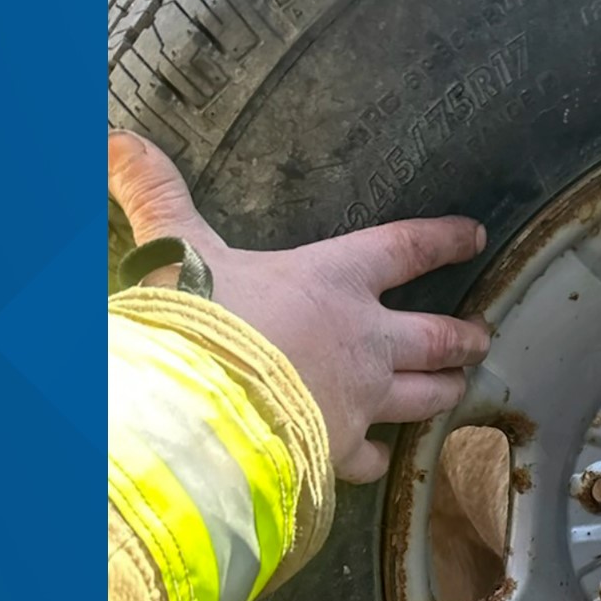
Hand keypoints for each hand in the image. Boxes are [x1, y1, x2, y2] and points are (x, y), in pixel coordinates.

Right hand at [109, 131, 490, 482]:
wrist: (197, 411)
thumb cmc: (195, 322)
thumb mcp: (176, 249)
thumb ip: (157, 195)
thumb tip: (118, 138)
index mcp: (334, 280)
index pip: (406, 249)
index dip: (443, 240)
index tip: (474, 236)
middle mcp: (364, 340)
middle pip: (435, 336)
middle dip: (463, 337)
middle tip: (482, 337)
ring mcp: (360, 399)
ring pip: (423, 396)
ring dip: (444, 391)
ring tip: (459, 389)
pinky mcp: (340, 450)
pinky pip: (371, 457)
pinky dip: (378, 458)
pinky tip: (378, 462)